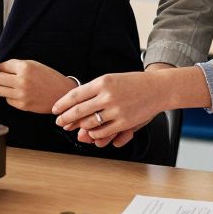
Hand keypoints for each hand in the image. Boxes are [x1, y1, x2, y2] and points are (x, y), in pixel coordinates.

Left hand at [0, 60, 74, 113]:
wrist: (62, 93)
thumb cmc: (49, 78)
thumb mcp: (34, 64)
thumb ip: (16, 65)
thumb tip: (0, 68)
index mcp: (25, 68)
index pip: (1, 66)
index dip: (1, 68)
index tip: (3, 70)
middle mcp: (22, 81)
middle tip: (3, 78)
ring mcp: (21, 94)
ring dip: (2, 87)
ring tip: (10, 86)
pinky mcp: (22, 105)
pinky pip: (7, 100)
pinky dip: (10, 97)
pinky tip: (19, 94)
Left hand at [52, 70, 168, 141]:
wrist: (157, 89)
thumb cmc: (133, 83)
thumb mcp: (111, 79)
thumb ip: (94, 90)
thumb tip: (76, 102)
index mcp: (103, 82)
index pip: (75, 95)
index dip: (62, 104)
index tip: (55, 109)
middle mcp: (108, 96)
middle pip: (79, 110)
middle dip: (65, 118)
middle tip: (58, 121)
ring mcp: (116, 110)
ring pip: (89, 123)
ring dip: (79, 127)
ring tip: (73, 127)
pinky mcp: (124, 122)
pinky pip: (103, 132)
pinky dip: (94, 134)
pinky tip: (90, 132)